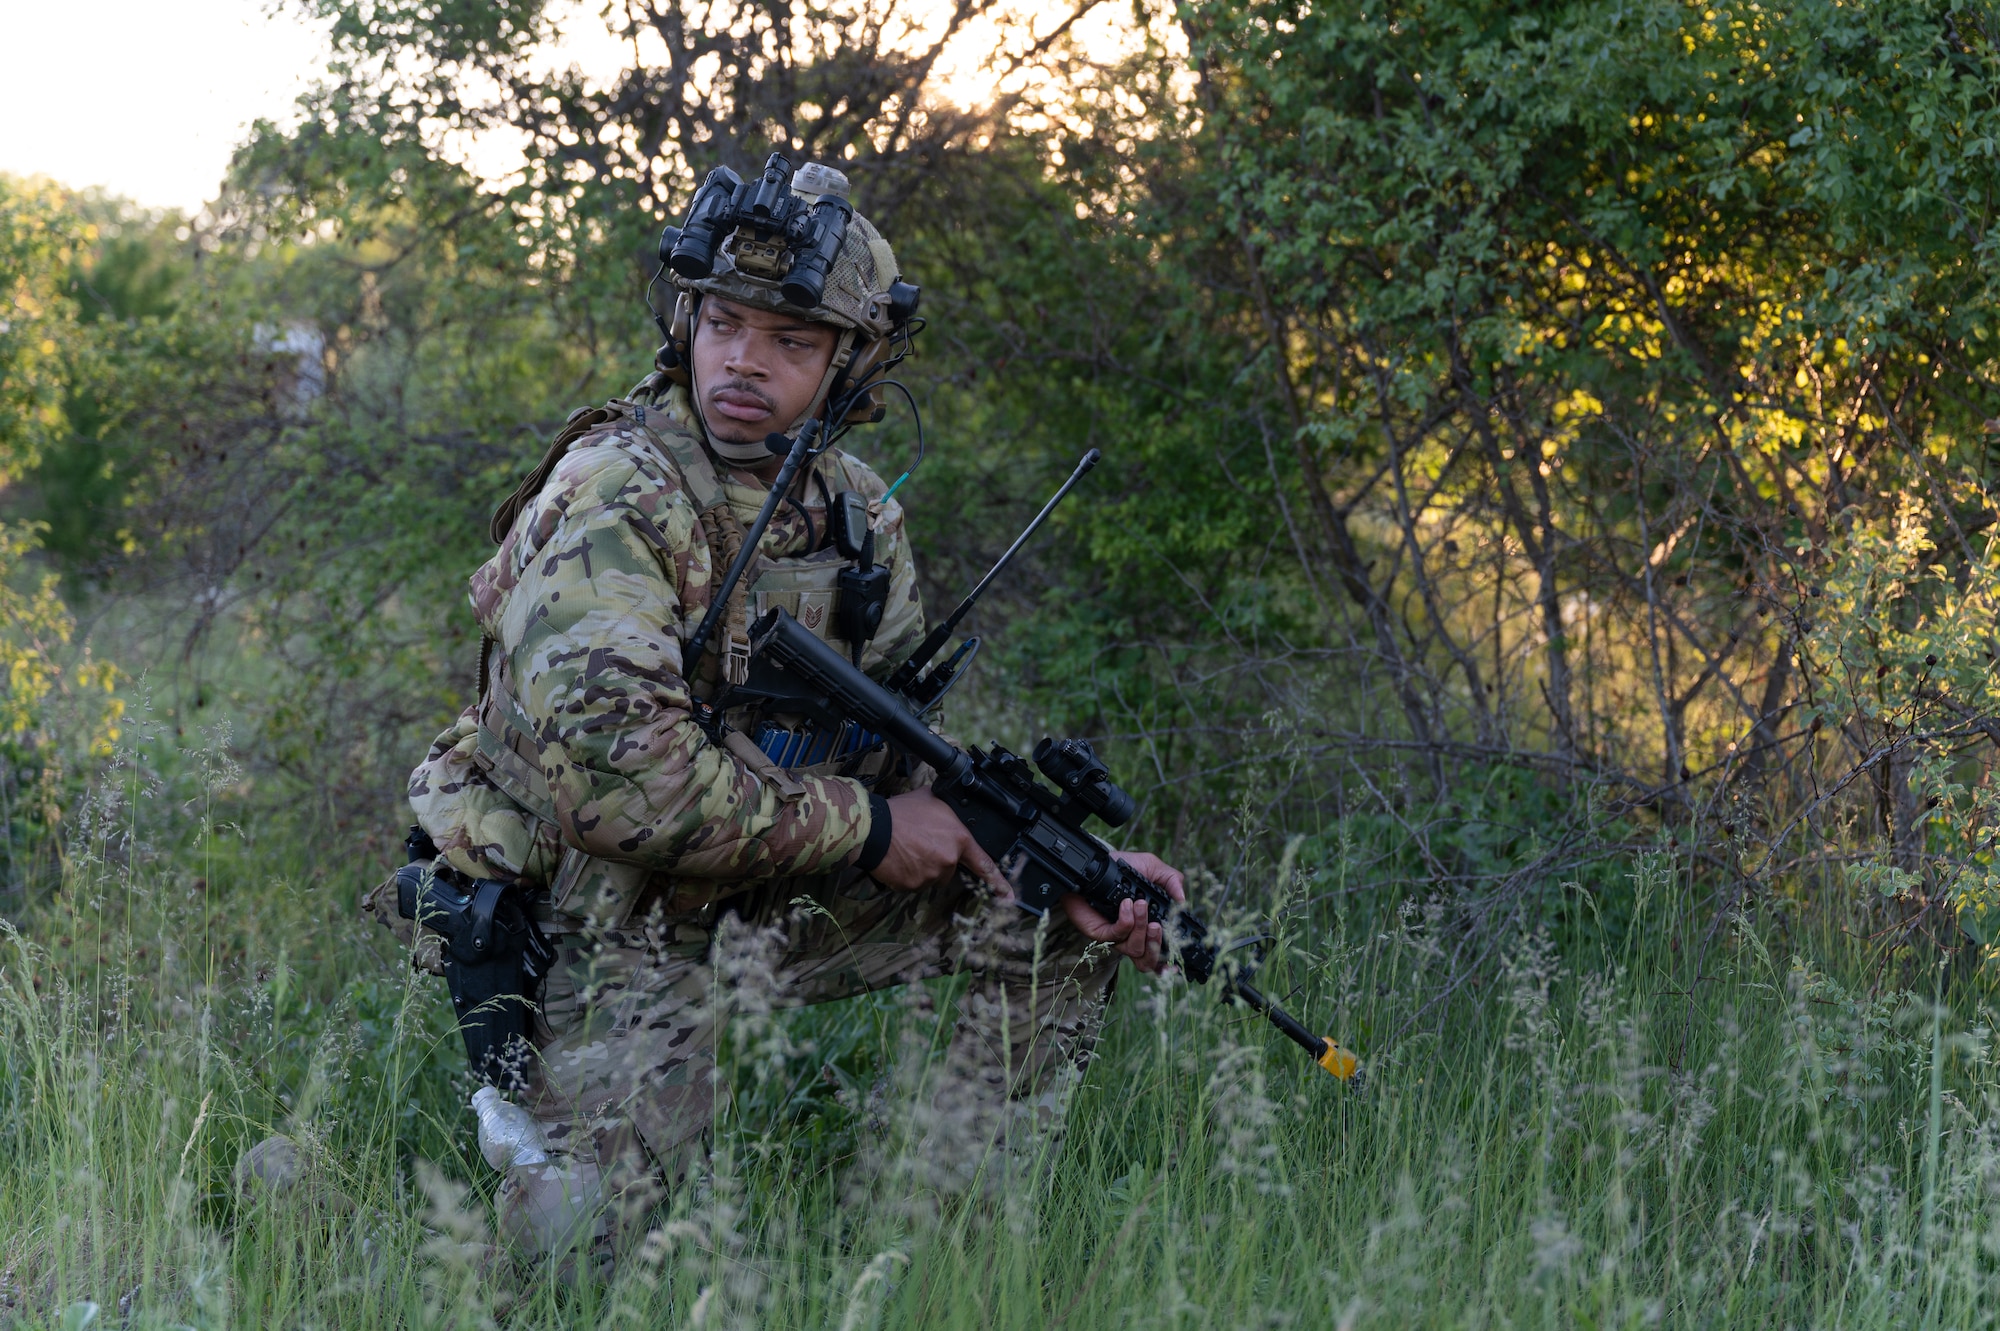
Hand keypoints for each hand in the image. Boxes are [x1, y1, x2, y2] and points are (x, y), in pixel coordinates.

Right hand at [869, 789, 1008, 893]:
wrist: (874, 829)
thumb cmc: (901, 813)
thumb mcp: (932, 799)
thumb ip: (950, 808)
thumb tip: (954, 804)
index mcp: (958, 838)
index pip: (983, 863)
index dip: (998, 881)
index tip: (1008, 895)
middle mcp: (948, 859)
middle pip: (949, 867)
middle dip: (938, 859)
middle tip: (920, 844)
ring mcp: (931, 875)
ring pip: (932, 876)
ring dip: (923, 867)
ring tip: (907, 849)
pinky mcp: (914, 885)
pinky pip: (915, 883)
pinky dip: (909, 875)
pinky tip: (900, 860)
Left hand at [1060, 851, 1185, 974]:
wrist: (1093, 866)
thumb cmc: (1121, 868)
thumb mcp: (1151, 867)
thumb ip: (1171, 880)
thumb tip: (1183, 900)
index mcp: (1147, 926)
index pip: (1159, 954)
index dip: (1168, 964)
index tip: (1177, 964)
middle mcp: (1133, 936)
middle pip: (1148, 961)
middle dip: (1156, 945)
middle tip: (1156, 925)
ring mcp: (1117, 937)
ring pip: (1135, 949)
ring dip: (1141, 928)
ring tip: (1140, 905)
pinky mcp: (1101, 934)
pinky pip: (1118, 935)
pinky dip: (1126, 921)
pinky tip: (1126, 905)